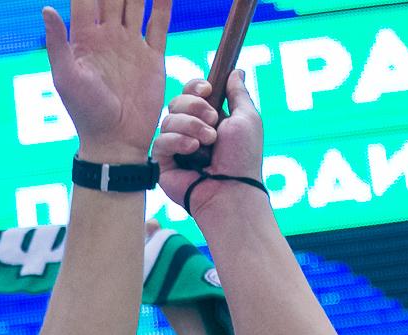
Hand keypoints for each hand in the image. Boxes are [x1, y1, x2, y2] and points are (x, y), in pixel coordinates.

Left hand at [43, 0, 171, 162]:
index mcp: (84, 39)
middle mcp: (108, 37)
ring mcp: (131, 44)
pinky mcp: (152, 56)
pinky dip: (164, 3)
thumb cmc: (85, 113)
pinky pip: (159, 22)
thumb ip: (57, 43)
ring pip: (137, 3)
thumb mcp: (65, 78)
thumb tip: (46, 9)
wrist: (115, 140)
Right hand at [155, 72, 264, 212]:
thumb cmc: (243, 158)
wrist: (231, 189)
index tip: (207, 90)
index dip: (194, 86)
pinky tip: (192, 151)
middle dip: (195, 107)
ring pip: (167, 119)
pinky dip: (178, 142)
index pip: (190, 91)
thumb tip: (236, 71)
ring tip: (207, 143)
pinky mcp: (162, 163)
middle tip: (213, 122)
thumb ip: (239, 93)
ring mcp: (175, 146)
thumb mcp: (247, 118)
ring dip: (191, 127)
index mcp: (208, 117)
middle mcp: (190, 130)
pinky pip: (160, 141)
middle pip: (176, 101)